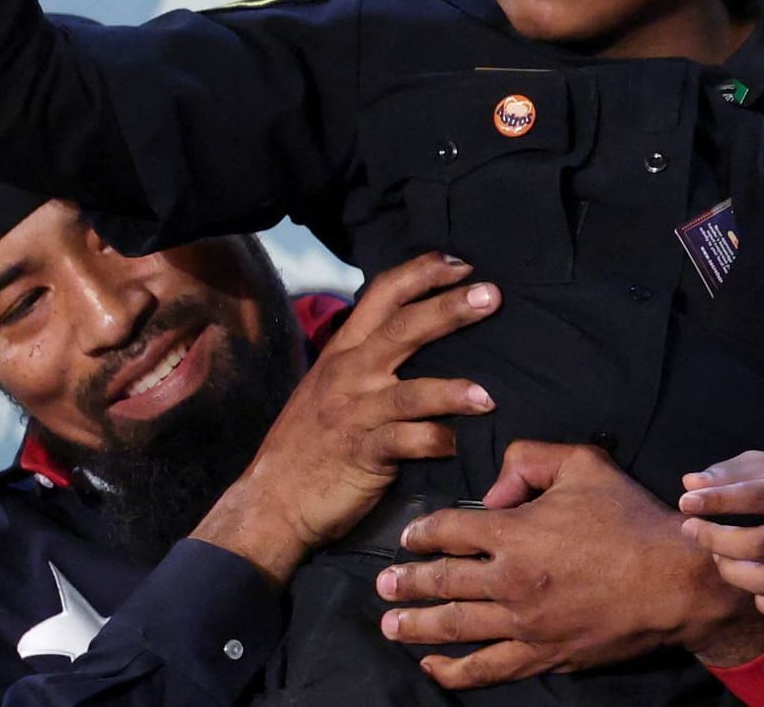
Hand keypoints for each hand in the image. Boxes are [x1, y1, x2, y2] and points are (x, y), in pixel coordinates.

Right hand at [192, 252, 500, 586]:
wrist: (272, 499)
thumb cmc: (308, 440)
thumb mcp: (329, 385)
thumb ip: (365, 358)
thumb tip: (414, 334)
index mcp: (343, 349)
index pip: (383, 294)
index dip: (421, 273)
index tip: (460, 263)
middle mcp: (349, 373)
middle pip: (403, 328)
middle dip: (449, 308)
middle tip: (491, 295)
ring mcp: (355, 413)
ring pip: (410, 392)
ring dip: (453, 392)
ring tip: (489, 396)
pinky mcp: (363, 455)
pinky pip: (406, 444)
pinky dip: (436, 442)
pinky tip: (460, 444)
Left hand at [372, 441, 763, 690]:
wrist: (675, 582)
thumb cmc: (630, 518)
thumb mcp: (583, 463)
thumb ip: (530, 459)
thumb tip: (495, 487)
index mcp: (516, 531)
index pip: (451, 529)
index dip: (423, 532)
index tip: (408, 537)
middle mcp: (511, 581)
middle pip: (443, 582)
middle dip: (407, 583)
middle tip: (382, 586)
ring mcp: (526, 625)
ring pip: (458, 627)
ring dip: (419, 627)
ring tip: (390, 625)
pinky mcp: (545, 656)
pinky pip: (490, 668)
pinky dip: (458, 671)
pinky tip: (434, 669)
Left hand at [679, 451, 763, 622]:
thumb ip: (732, 472)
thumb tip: (690, 483)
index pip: (755, 496)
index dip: (716, 500)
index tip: (686, 503)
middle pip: (758, 545)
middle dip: (714, 540)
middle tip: (692, 530)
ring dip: (731, 571)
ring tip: (719, 554)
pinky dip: (760, 599)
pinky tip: (751, 580)